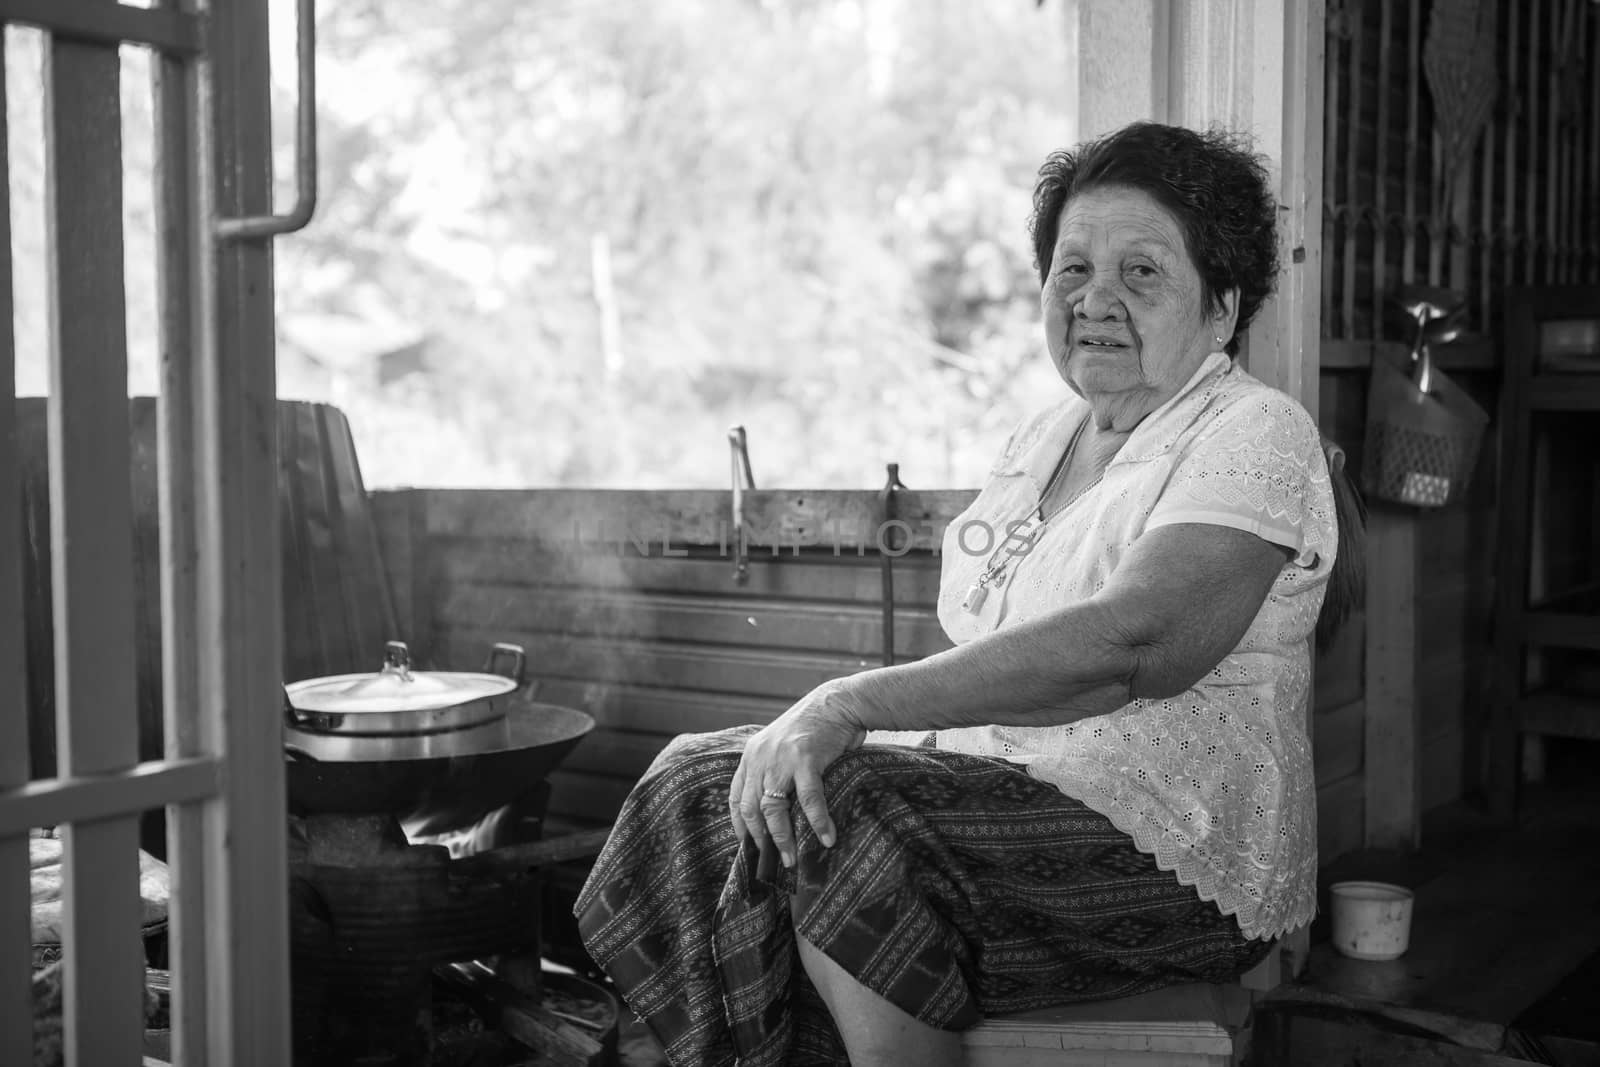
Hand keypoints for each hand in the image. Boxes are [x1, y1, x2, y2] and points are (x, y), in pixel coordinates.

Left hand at [729, 678, 868, 868]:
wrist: (837, 703)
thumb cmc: (814, 729)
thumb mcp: (781, 747)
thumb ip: (773, 771)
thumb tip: (777, 813)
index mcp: (752, 755)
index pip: (736, 797)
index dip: (741, 825)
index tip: (749, 846)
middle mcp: (760, 757)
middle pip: (751, 808)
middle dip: (760, 840)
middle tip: (771, 861)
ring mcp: (781, 758)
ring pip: (772, 808)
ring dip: (782, 838)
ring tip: (791, 859)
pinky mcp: (806, 759)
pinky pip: (808, 799)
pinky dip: (817, 821)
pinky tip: (827, 838)